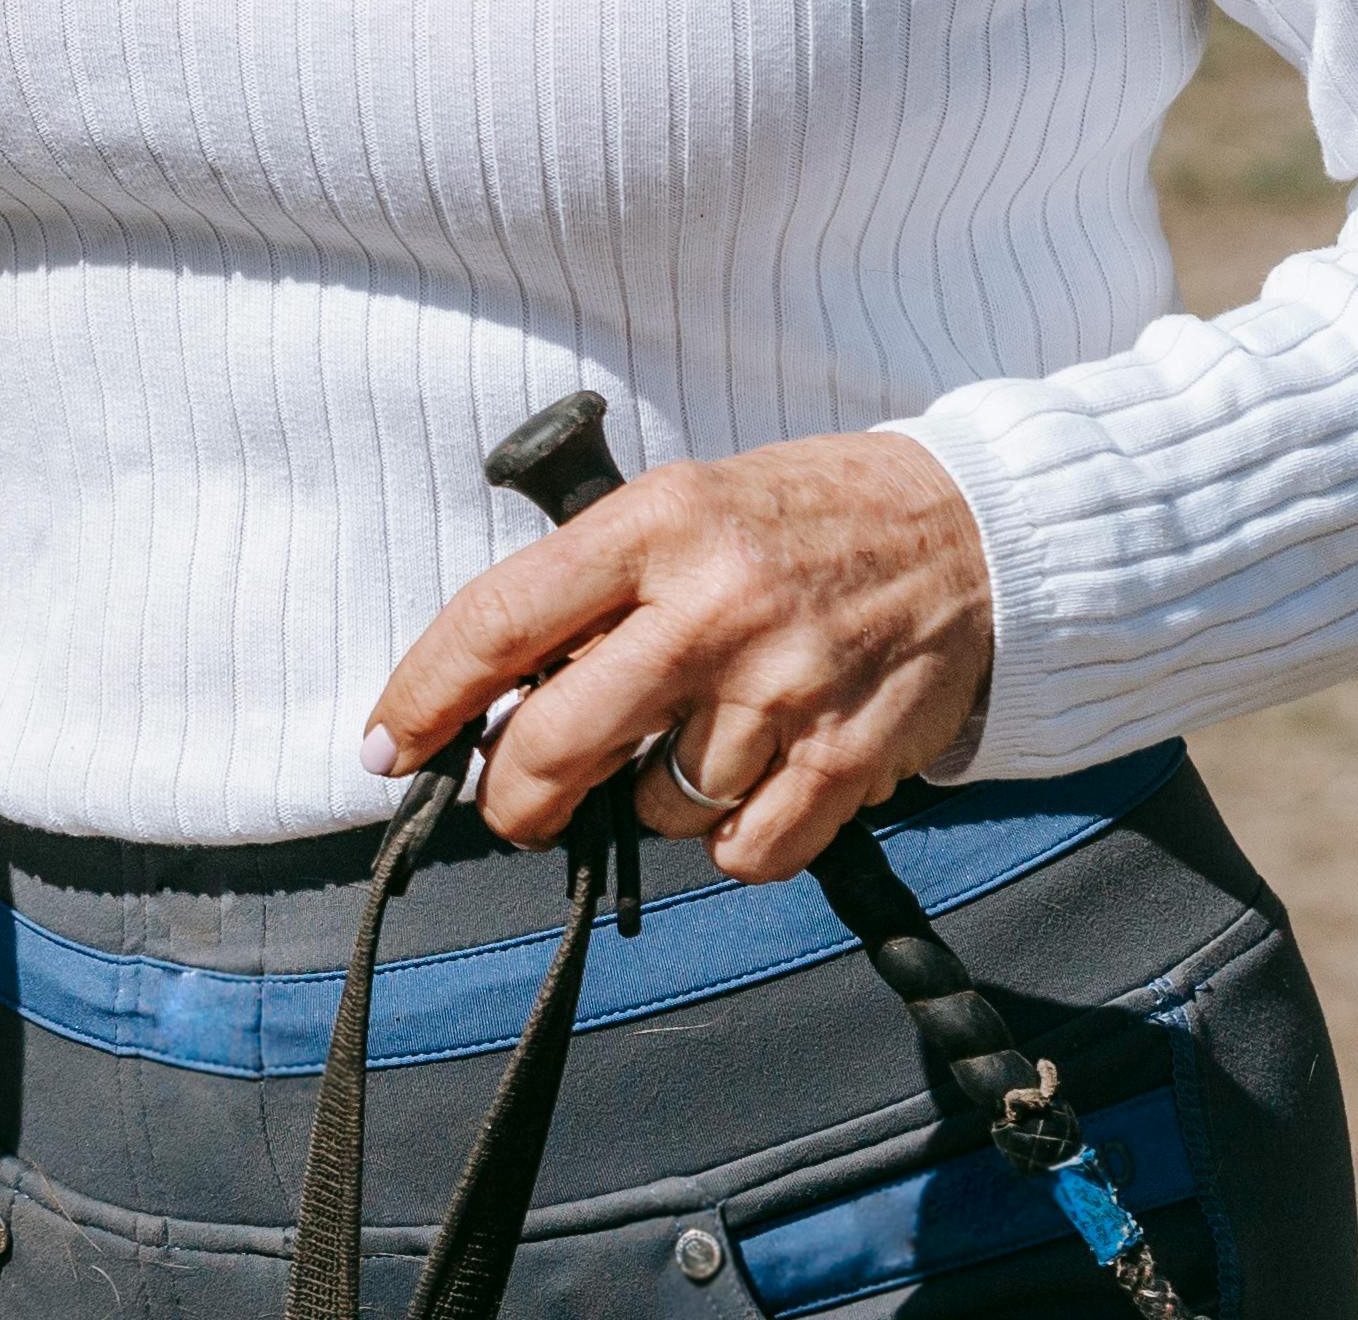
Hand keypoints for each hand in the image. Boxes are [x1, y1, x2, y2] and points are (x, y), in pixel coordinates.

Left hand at [357, 431, 991, 886]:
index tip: (386, 745)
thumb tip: (496, 694)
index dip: (423, 697)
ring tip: (697, 739)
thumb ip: (596, 588)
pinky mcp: (848, 755)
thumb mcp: (684, 505)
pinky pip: (744, 851)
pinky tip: (752, 783)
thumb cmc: (803, 519)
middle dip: (512, 796)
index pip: (498, 622)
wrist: (971, 528)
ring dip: (654, 799)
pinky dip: (732, 840)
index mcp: (654, 525)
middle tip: (513, 803)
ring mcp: (783, 686)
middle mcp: (712, 604)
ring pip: (656, 806)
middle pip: (556, 741)